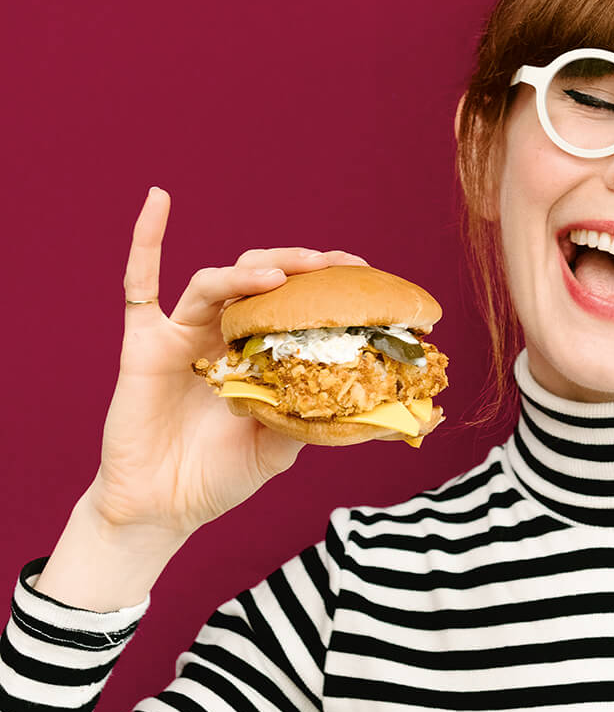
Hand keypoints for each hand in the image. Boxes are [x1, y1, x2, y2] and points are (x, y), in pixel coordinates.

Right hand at [89, 187, 366, 549]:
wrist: (163, 509)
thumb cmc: (220, 477)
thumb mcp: (280, 447)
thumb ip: (312, 420)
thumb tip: (375, 410)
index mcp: (257, 353)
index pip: (294, 301)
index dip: (325, 282)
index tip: (364, 270)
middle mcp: (222, 335)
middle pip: (259, 278)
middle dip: (298, 265)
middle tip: (334, 264)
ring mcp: (182, 335)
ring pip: (215, 283)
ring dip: (247, 274)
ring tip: (280, 277)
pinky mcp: (144, 344)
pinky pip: (139, 286)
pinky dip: (146, 241)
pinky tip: (158, 202)